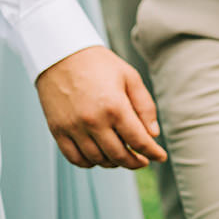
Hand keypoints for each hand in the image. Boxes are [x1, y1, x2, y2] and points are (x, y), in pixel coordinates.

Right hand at [35, 46, 165, 168]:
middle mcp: (93, 121)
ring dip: (113, 163)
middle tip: (142, 161)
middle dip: (134, 162)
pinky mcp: (58, 131)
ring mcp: (73, 128)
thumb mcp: (131, 78)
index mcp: (115, 107)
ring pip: (97, 160)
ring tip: (123, 156)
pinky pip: (75, 158)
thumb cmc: (101, 65)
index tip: (161, 157)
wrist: (62, 56)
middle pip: (118, 155)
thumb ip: (145, 107)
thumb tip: (153, 134)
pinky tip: (99, 157)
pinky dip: (89, 163)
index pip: (138, 140)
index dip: (152, 152)